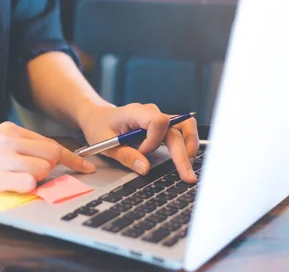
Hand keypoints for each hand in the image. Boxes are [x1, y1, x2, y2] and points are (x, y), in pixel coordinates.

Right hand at [0, 122, 95, 202]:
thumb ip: (24, 148)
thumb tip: (56, 160)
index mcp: (9, 129)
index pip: (50, 143)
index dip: (72, 157)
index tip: (86, 166)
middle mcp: (6, 139)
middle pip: (51, 154)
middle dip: (53, 169)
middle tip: (38, 178)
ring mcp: (0, 158)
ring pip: (42, 169)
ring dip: (37, 180)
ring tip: (16, 181)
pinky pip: (27, 184)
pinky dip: (27, 188)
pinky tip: (11, 187)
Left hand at [78, 103, 198, 182]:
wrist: (98, 116)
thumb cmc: (99, 127)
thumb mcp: (104, 143)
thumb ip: (125, 155)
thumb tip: (146, 169)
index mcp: (135, 112)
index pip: (158, 122)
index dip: (153, 141)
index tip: (142, 153)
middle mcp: (151, 112)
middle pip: (176, 128)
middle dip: (182, 154)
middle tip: (187, 176)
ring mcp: (159, 117)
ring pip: (184, 126)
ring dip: (190, 146)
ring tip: (188, 167)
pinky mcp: (162, 126)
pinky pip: (181, 130)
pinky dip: (186, 144)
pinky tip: (185, 160)